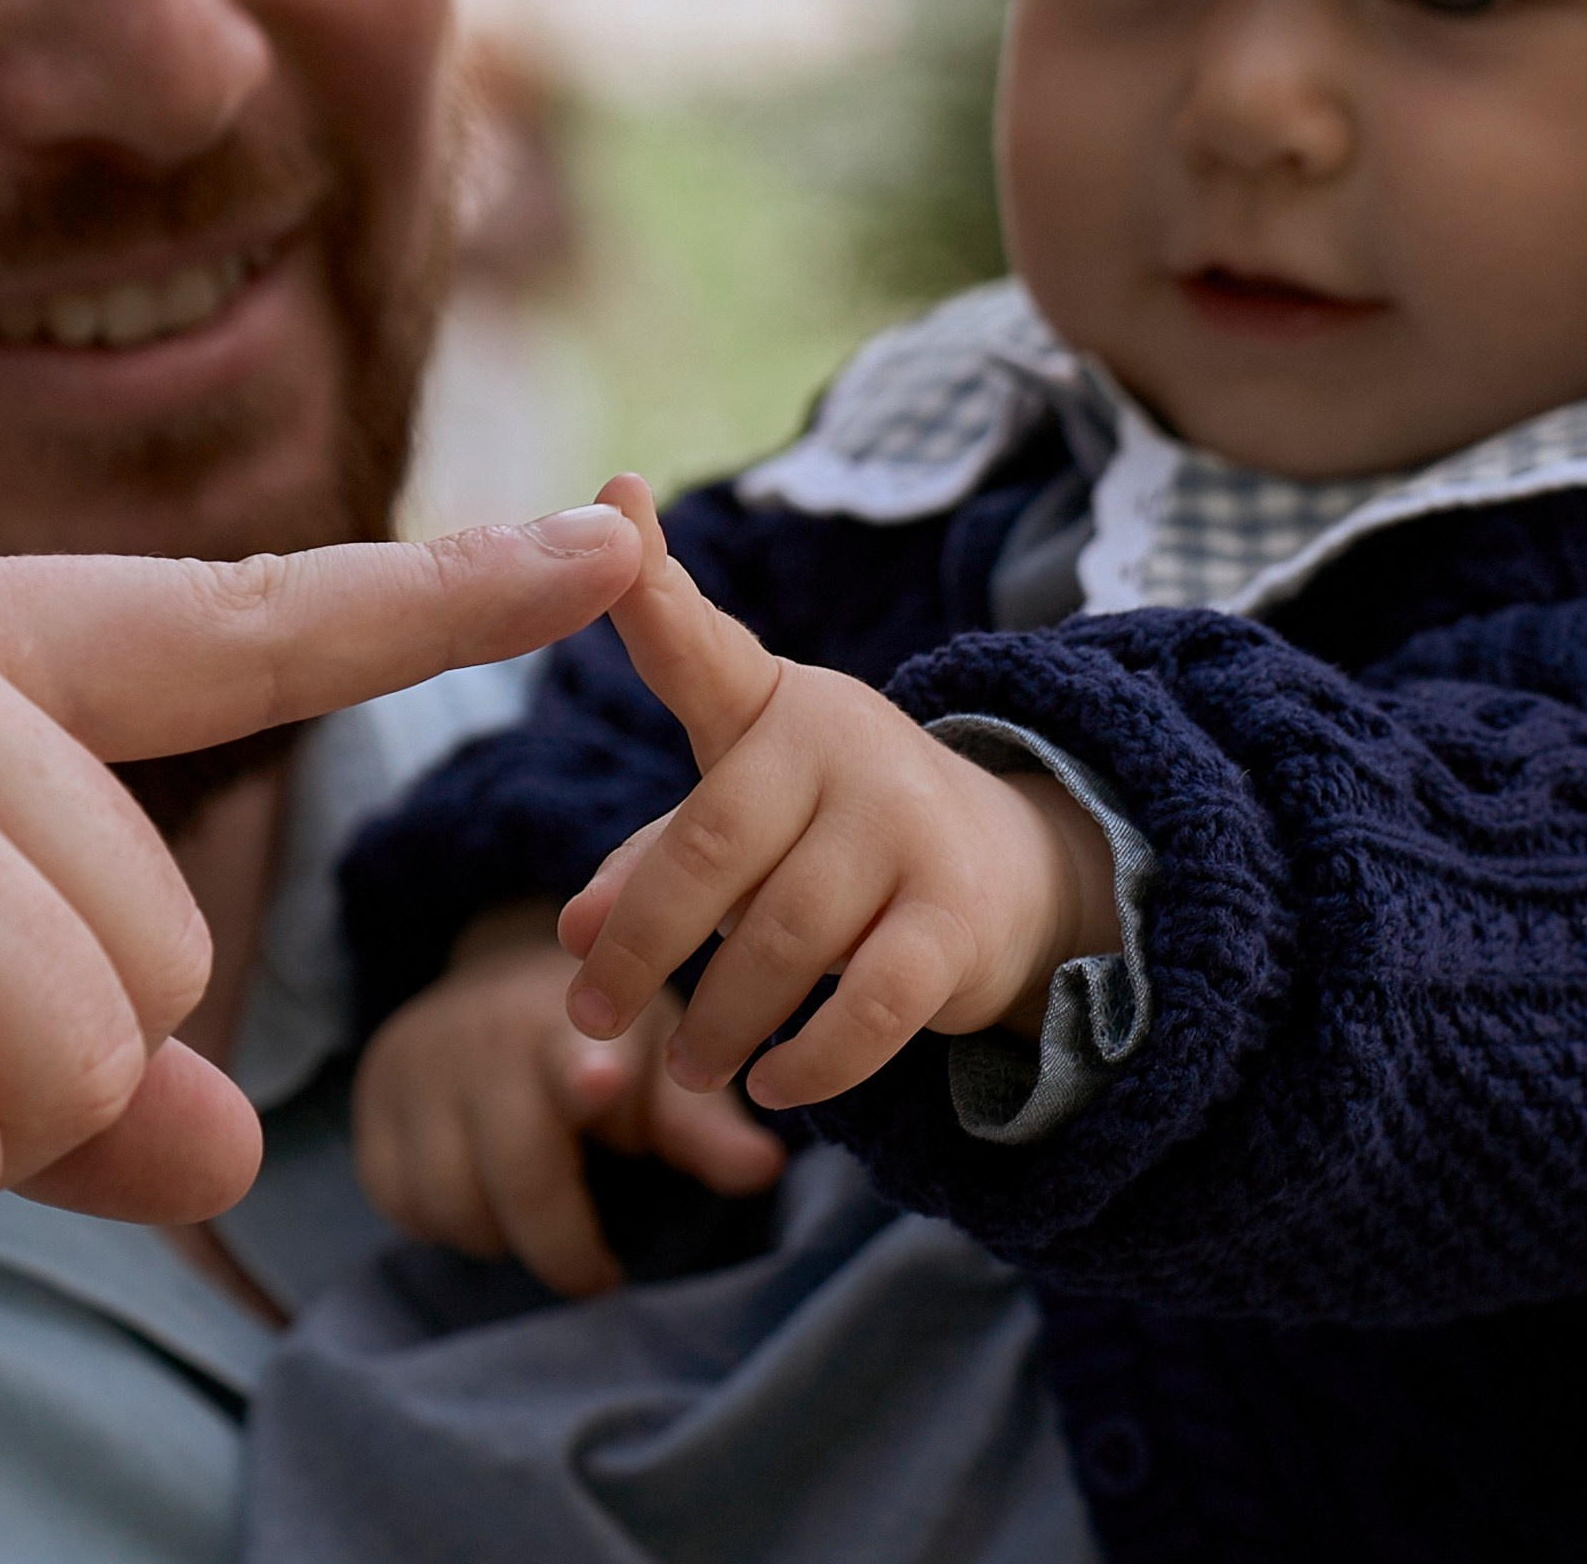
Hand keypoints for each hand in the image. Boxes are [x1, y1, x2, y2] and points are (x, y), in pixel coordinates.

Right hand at [355, 905, 785, 1297]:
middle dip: (562, 1247)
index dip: (583, 1073)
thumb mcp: (666, 1067)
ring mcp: (415, 1065)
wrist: (502, 974)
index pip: (570, 1050)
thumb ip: (705, 1126)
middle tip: (599, 1273)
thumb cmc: (609, 1041)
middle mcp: (481, 1036)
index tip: (600, 1081)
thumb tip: (763, 1171)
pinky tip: (480, 1200)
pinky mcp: (369, 1097)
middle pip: (513, 1174)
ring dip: (498, 1236)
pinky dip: (440, 1222)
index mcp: (569, 1023)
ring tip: (537, 1219)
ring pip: (446, 1201)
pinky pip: (395, 1199)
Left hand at [559, 477, 1118, 1111]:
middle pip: (709, 851)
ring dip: (720, 1023)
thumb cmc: (835, 845)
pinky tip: (777, 1088)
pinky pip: (867, 1007)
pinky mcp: (960, 915)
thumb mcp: (742, 832)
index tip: (616, 499)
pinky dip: (812, 1062)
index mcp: (770, 706)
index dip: (651, 580)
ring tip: (689, 1070)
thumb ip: (653, 867)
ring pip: (781, 941)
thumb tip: (569, 936)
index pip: (700, 643)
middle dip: (640, 948)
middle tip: (590, 1018)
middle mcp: (840, 743)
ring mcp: (907, 824)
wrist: (1017, 875)